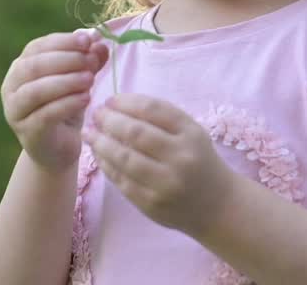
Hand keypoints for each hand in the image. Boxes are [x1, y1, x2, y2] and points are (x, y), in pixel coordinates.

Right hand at [1, 30, 108, 174]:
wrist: (58, 148)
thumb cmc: (65, 107)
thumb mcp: (78, 81)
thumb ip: (88, 62)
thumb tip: (99, 44)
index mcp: (20, 67)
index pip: (37, 47)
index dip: (62, 42)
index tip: (87, 41)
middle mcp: (11, 87)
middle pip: (34, 67)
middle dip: (65, 60)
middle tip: (90, 60)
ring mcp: (15, 111)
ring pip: (36, 91)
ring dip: (66, 81)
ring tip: (90, 79)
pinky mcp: (27, 132)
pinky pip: (45, 115)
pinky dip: (67, 104)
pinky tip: (86, 98)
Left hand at [82, 93, 234, 236]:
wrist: (217, 206)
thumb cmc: (198, 161)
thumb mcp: (191, 133)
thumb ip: (161, 118)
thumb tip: (117, 105)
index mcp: (191, 134)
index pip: (152, 110)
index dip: (126, 102)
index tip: (110, 100)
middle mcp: (180, 157)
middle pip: (135, 133)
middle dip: (109, 120)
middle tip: (96, 114)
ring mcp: (165, 183)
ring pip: (124, 158)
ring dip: (101, 143)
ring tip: (89, 133)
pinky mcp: (151, 204)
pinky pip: (121, 180)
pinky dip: (106, 165)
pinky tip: (98, 155)